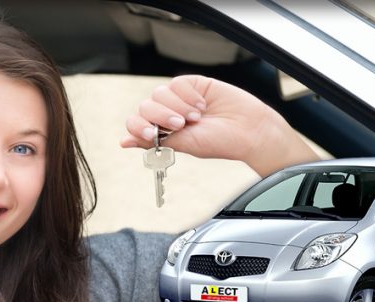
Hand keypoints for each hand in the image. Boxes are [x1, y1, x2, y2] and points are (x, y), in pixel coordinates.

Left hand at [121, 75, 318, 176]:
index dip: (139, 127)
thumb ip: (154, 141)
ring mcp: (180, 99)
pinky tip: (202, 105)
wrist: (250, 131)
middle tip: (181, 125)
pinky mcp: (194, 84)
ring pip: (159, 93)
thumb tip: (124, 142)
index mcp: (162, 132)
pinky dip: (188, 94)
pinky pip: (177, 83)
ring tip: (196, 117)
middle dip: (161, 116)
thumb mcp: (184, 145)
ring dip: (176, 106)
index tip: (151, 134)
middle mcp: (168, 114)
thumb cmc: (220, 142)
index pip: (136, 124)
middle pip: (145, 107)